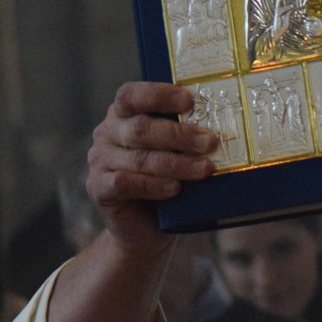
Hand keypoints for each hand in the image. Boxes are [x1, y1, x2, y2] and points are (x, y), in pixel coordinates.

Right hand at [86, 82, 216, 256]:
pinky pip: (125, 183)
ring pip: (139, 158)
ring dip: (176, 164)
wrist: (145, 227)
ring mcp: (100, 161)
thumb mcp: (176, 151)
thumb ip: (187, 135)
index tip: (189, 101)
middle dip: (179, 135)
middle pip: (141, 128)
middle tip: (210, 142)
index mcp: (123, 113)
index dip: (160, 95)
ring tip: (205, 169)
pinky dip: (153, 185)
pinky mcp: (99, 188)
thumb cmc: (167, 179)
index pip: (132, 95)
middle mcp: (107, 133)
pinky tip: (175, 189)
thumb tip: (223, 126)